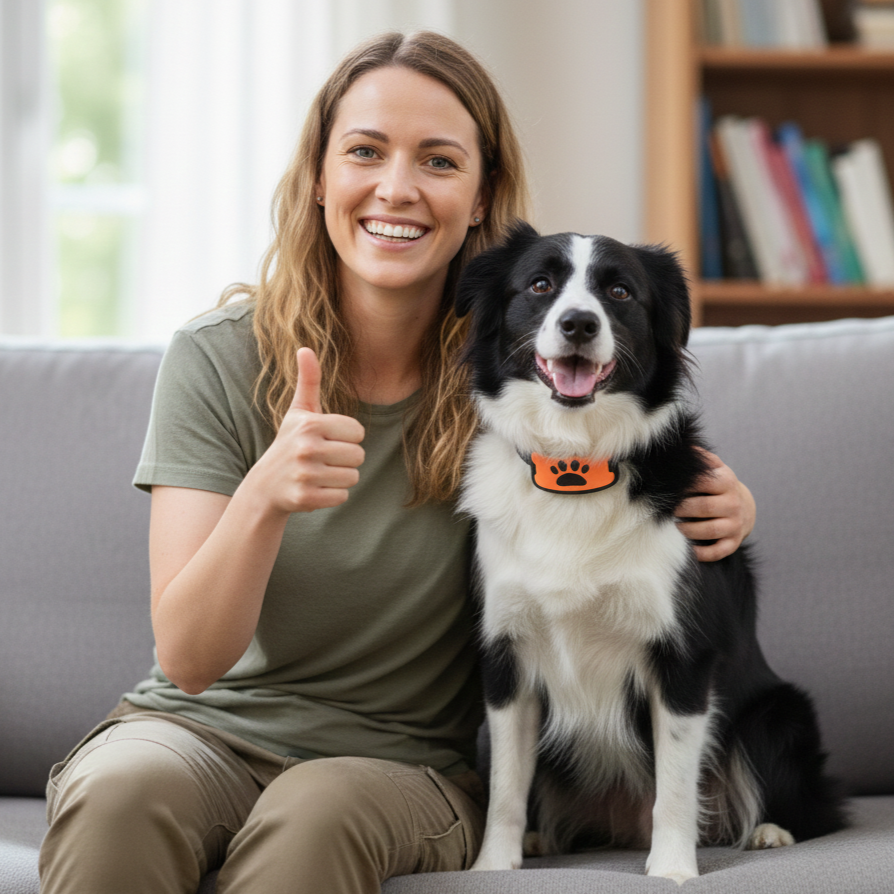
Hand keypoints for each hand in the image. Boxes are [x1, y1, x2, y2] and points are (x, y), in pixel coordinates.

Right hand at [246, 348, 364, 513]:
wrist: (265, 486)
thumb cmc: (290, 443)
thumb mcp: (299, 412)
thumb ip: (308, 381)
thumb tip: (305, 348)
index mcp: (311, 424)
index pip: (358, 432)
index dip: (347, 438)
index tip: (326, 440)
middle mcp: (306, 448)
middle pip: (358, 456)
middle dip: (345, 460)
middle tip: (322, 459)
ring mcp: (305, 475)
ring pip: (352, 477)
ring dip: (339, 478)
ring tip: (318, 473)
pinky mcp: (305, 498)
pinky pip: (342, 497)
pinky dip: (332, 496)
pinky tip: (313, 488)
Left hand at [675, 449, 755, 561]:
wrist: (744, 508)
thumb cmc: (718, 486)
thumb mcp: (714, 468)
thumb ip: (699, 457)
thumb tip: (681, 444)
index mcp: (726, 481)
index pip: (703, 482)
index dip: (682, 486)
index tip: (665, 488)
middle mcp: (733, 503)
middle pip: (703, 507)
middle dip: (680, 509)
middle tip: (662, 510)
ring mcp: (735, 525)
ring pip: (709, 530)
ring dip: (687, 530)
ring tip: (671, 526)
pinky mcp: (733, 542)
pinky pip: (717, 551)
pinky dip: (701, 553)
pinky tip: (687, 548)